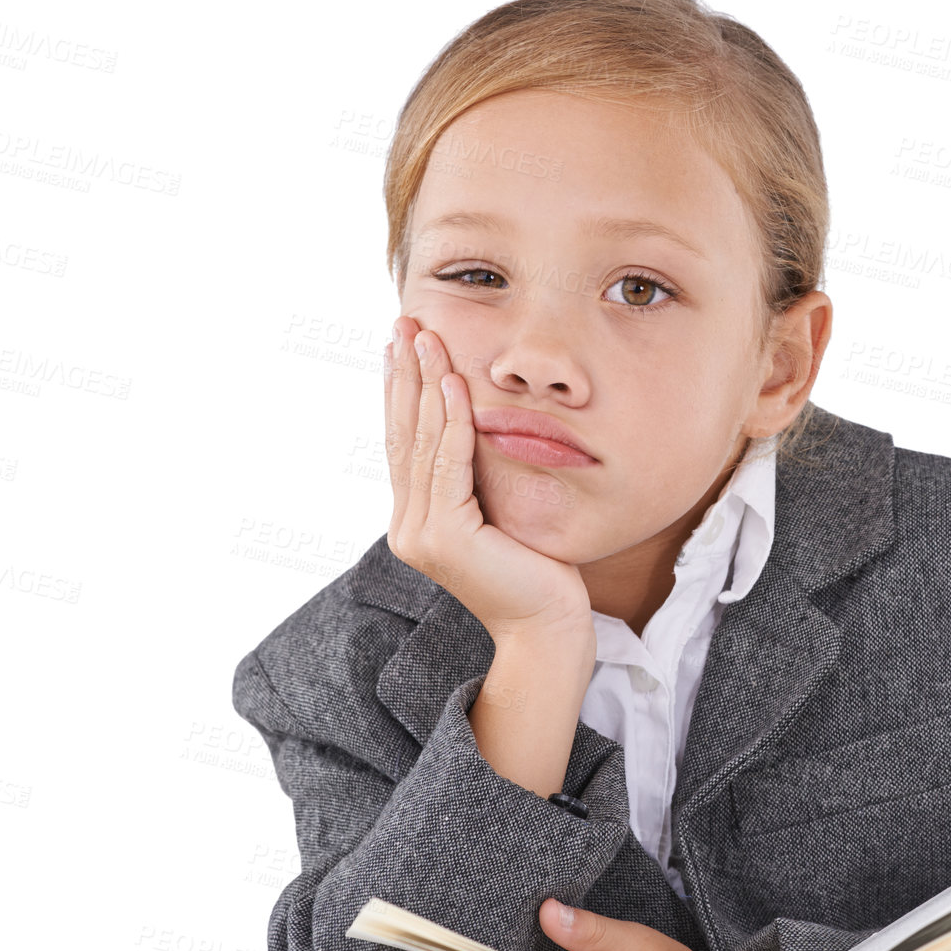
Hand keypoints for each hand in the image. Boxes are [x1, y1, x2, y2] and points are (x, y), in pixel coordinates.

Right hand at [383, 316, 592, 642]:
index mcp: (417, 519)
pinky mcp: (447, 540)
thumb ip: (477, 477)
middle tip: (405, 323)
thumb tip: (477, 421)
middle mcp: (409, 526)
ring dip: (424, 385)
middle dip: (404, 374)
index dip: (402, 389)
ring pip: (421, 443)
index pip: (405, 441)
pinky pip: (449, 466)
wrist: (548, 626)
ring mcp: (422, 535)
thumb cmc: (537, 570)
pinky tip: (456, 385)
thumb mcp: (500, 511)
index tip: (404, 343)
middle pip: (403, 434)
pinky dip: (453, 422)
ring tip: (427, 339)